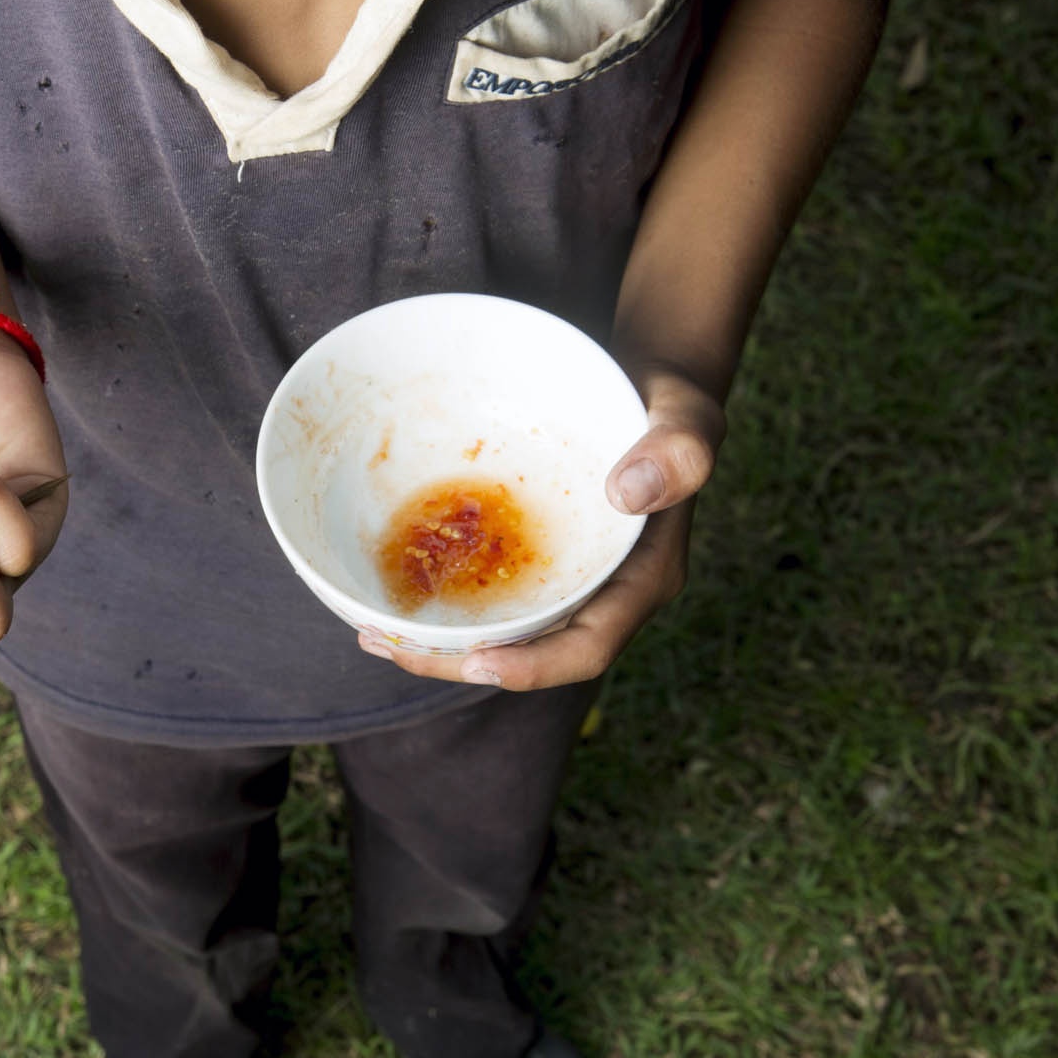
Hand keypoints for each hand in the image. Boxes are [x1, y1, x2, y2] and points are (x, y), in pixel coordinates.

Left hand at [359, 366, 724, 689]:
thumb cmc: (666, 402)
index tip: (475, 665)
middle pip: (530, 654)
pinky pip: (491, 595)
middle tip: (392, 650)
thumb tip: (627, 494)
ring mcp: (567, 583)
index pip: (589, 647)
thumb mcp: (684, 415)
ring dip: (441, 643)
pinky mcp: (536, 562)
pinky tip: (392, 592)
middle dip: (460, 664)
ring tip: (373, 635)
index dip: (534, 667)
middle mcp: (602, 594)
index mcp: (642, 580)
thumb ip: (676, 450)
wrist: (644, 390)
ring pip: (503, 632)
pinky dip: (445, 602)